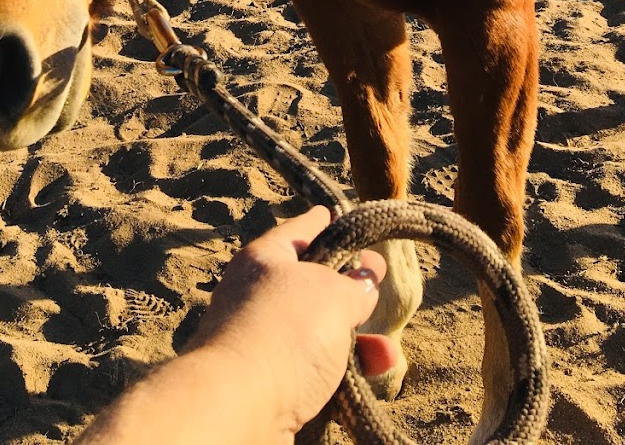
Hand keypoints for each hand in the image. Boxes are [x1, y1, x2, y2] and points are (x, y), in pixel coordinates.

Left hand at [188, 207, 395, 436]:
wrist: (238, 408)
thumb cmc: (285, 333)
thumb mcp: (333, 294)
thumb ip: (355, 285)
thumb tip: (365, 282)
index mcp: (266, 258)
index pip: (303, 230)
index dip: (329, 223)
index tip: (345, 217)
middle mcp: (259, 296)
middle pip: (312, 284)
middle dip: (349, 290)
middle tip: (378, 285)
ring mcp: (263, 341)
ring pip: (318, 332)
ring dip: (355, 339)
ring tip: (386, 352)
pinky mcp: (270, 382)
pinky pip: (315, 369)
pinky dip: (344, 371)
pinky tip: (371, 373)